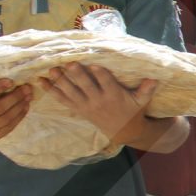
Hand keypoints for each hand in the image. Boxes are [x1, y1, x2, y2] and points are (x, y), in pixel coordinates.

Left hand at [39, 63, 157, 146]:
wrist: (124, 131)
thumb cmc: (134, 111)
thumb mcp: (142, 101)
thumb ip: (146, 90)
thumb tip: (154, 78)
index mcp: (114, 96)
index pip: (106, 82)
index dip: (99, 74)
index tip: (93, 65)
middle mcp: (98, 100)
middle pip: (85, 86)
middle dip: (76, 75)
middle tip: (68, 64)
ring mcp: (86, 105)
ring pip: (71, 92)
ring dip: (60, 81)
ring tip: (51, 70)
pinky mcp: (79, 109)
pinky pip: (63, 99)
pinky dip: (52, 90)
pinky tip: (41, 81)